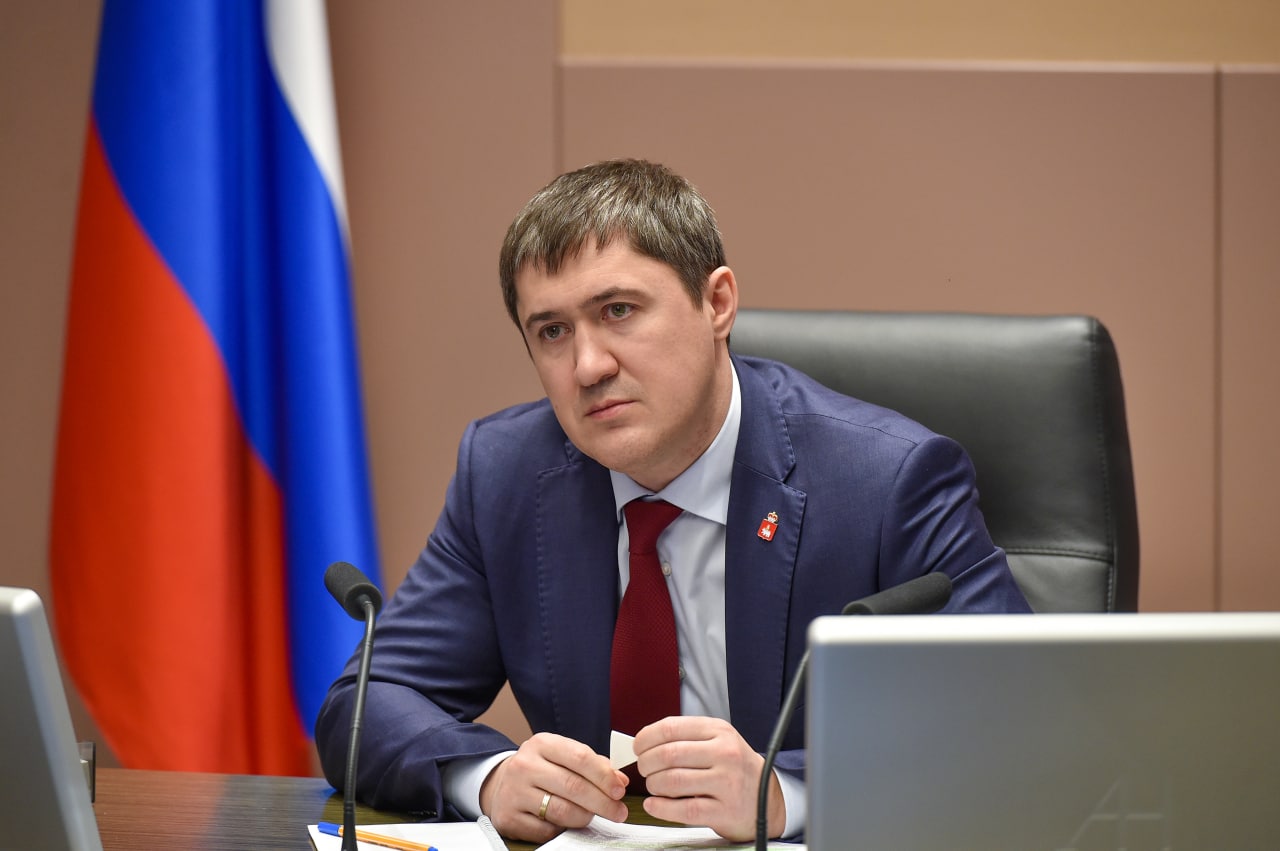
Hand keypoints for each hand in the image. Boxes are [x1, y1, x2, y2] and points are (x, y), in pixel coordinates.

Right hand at [479, 732, 628, 842]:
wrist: (501, 784)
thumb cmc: (540, 769)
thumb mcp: (563, 757)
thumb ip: (593, 765)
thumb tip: (620, 780)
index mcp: (541, 744)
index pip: (580, 757)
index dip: (604, 776)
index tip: (619, 790)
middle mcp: (525, 765)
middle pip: (573, 786)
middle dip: (602, 802)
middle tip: (618, 812)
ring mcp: (514, 792)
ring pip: (562, 811)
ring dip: (585, 817)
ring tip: (593, 816)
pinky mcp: (509, 818)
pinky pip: (546, 830)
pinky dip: (563, 830)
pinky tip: (568, 824)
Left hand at [633, 716, 785, 841]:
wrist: (768, 798)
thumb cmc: (735, 768)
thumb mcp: (718, 741)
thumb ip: (686, 738)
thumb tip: (644, 742)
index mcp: (719, 731)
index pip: (671, 728)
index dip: (646, 738)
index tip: (638, 747)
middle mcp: (725, 753)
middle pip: (669, 754)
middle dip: (647, 763)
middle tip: (644, 769)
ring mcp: (726, 783)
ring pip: (673, 781)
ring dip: (653, 785)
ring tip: (653, 786)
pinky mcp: (724, 810)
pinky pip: (683, 809)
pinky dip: (661, 808)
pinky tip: (654, 804)